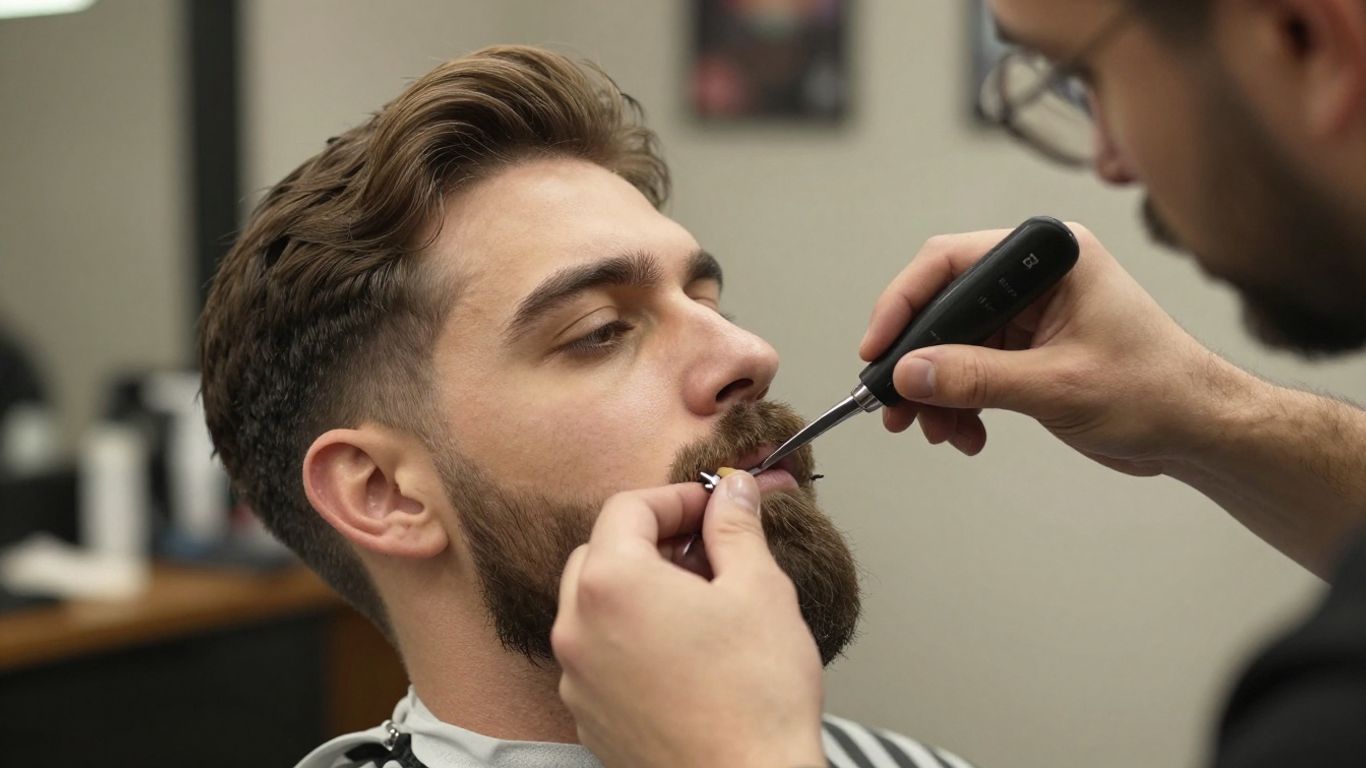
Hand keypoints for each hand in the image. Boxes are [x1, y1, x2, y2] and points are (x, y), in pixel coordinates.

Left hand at [553, 472, 824, 767]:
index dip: (677, 499)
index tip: (715, 508)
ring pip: (595, 607)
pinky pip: (599, 657)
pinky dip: (631, 640)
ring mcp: (576, 680)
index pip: (627, 507)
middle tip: (709, 553)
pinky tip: (685, 655)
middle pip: (601, 553)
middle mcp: (576, 628)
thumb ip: (736, 528)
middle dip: (653, 542)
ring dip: (640, 592)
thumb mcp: (760, 589)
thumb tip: (733, 491)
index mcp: (611, 583)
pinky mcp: (589, 719)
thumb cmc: (756, 697)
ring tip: (702, 606)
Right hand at [860, 223, 1250, 474]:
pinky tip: (967, 434)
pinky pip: (970, 370)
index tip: (877, 351)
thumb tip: (908, 375)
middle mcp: (1034, 276)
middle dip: (917, 363)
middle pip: (943, 306)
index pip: (949, 262)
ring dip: (936, 393)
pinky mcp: (1027, 348)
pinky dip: (959, 403)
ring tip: (936, 433)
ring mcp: (1029, 312)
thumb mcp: (1058, 386)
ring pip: (950, 345)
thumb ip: (977, 378)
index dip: (903, 304)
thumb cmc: (1156, 392)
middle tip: (893, 406)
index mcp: (1050, 256)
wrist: (1198, 431)